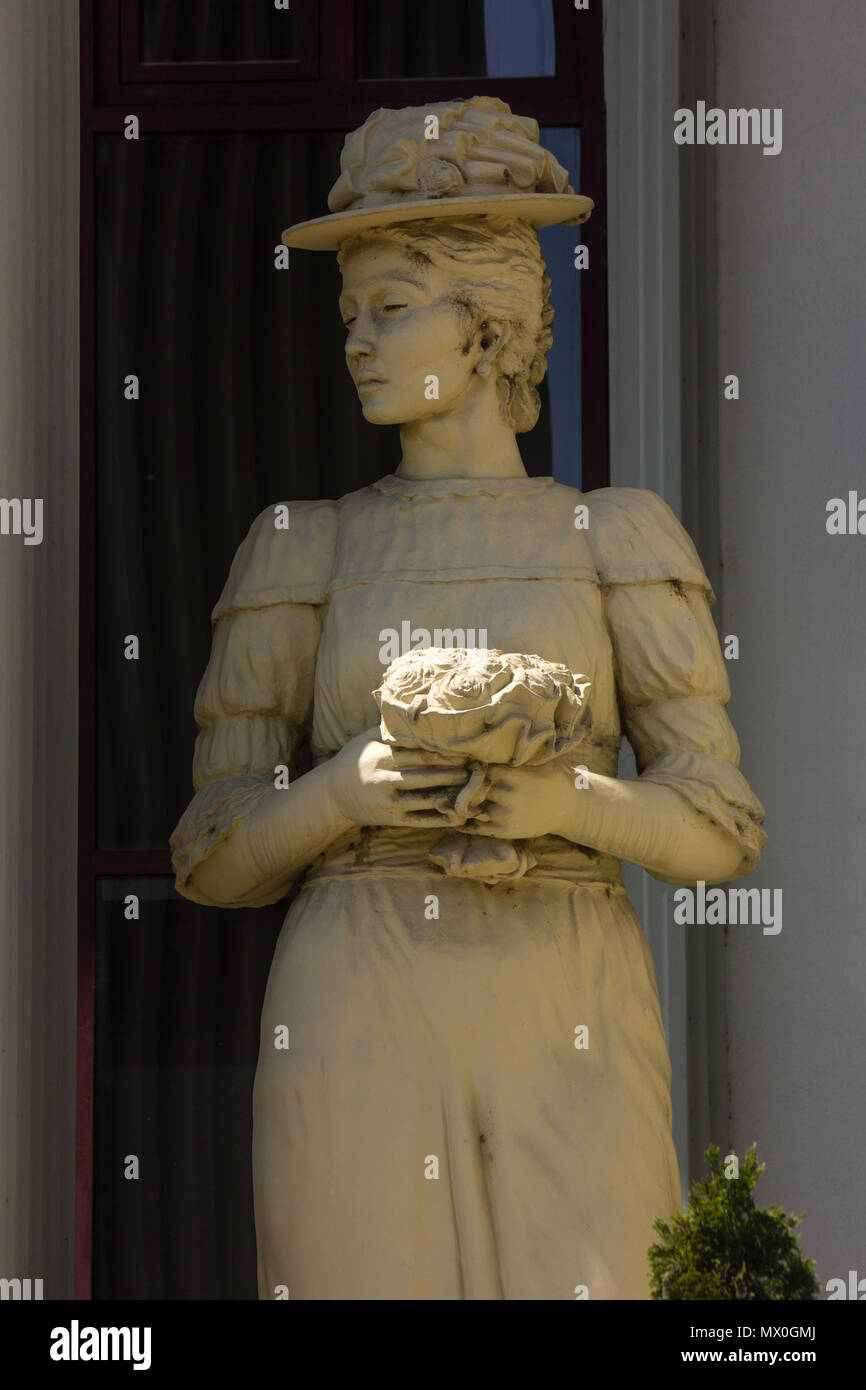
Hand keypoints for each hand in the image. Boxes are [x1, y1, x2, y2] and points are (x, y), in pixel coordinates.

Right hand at [327, 727, 470, 829]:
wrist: (331, 794)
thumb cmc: (353, 760)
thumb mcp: (365, 740)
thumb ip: (389, 730)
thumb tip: (414, 711)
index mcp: (380, 757)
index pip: (417, 754)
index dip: (442, 753)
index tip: (463, 750)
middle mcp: (384, 779)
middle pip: (424, 775)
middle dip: (451, 773)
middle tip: (476, 769)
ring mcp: (388, 801)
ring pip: (424, 799)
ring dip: (449, 795)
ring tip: (472, 790)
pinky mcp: (390, 818)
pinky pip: (418, 820)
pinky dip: (438, 818)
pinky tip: (456, 816)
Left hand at [465, 758, 582, 840]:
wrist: (570, 808)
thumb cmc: (555, 778)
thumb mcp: (542, 760)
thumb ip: (522, 752)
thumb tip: (504, 733)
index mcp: (514, 776)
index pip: (481, 770)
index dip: (476, 768)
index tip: (475, 767)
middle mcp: (508, 796)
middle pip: (475, 788)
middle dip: (471, 785)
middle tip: (464, 782)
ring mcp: (505, 815)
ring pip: (474, 807)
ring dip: (468, 802)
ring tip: (463, 797)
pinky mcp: (505, 831)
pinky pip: (478, 827)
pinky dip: (468, 821)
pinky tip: (465, 815)